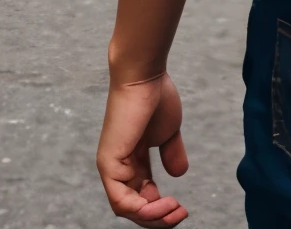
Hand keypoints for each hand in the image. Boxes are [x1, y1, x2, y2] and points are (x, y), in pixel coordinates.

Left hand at [97, 72, 188, 224]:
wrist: (144, 76)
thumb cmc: (156, 97)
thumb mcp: (168, 132)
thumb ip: (171, 153)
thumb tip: (178, 175)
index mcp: (132, 161)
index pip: (143, 197)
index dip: (161, 208)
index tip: (182, 206)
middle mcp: (118, 168)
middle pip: (135, 207)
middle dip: (159, 218)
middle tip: (181, 213)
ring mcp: (111, 167)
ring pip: (127, 209)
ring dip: (153, 217)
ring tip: (174, 209)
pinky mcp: (109, 164)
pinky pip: (120, 200)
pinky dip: (141, 209)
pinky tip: (160, 205)